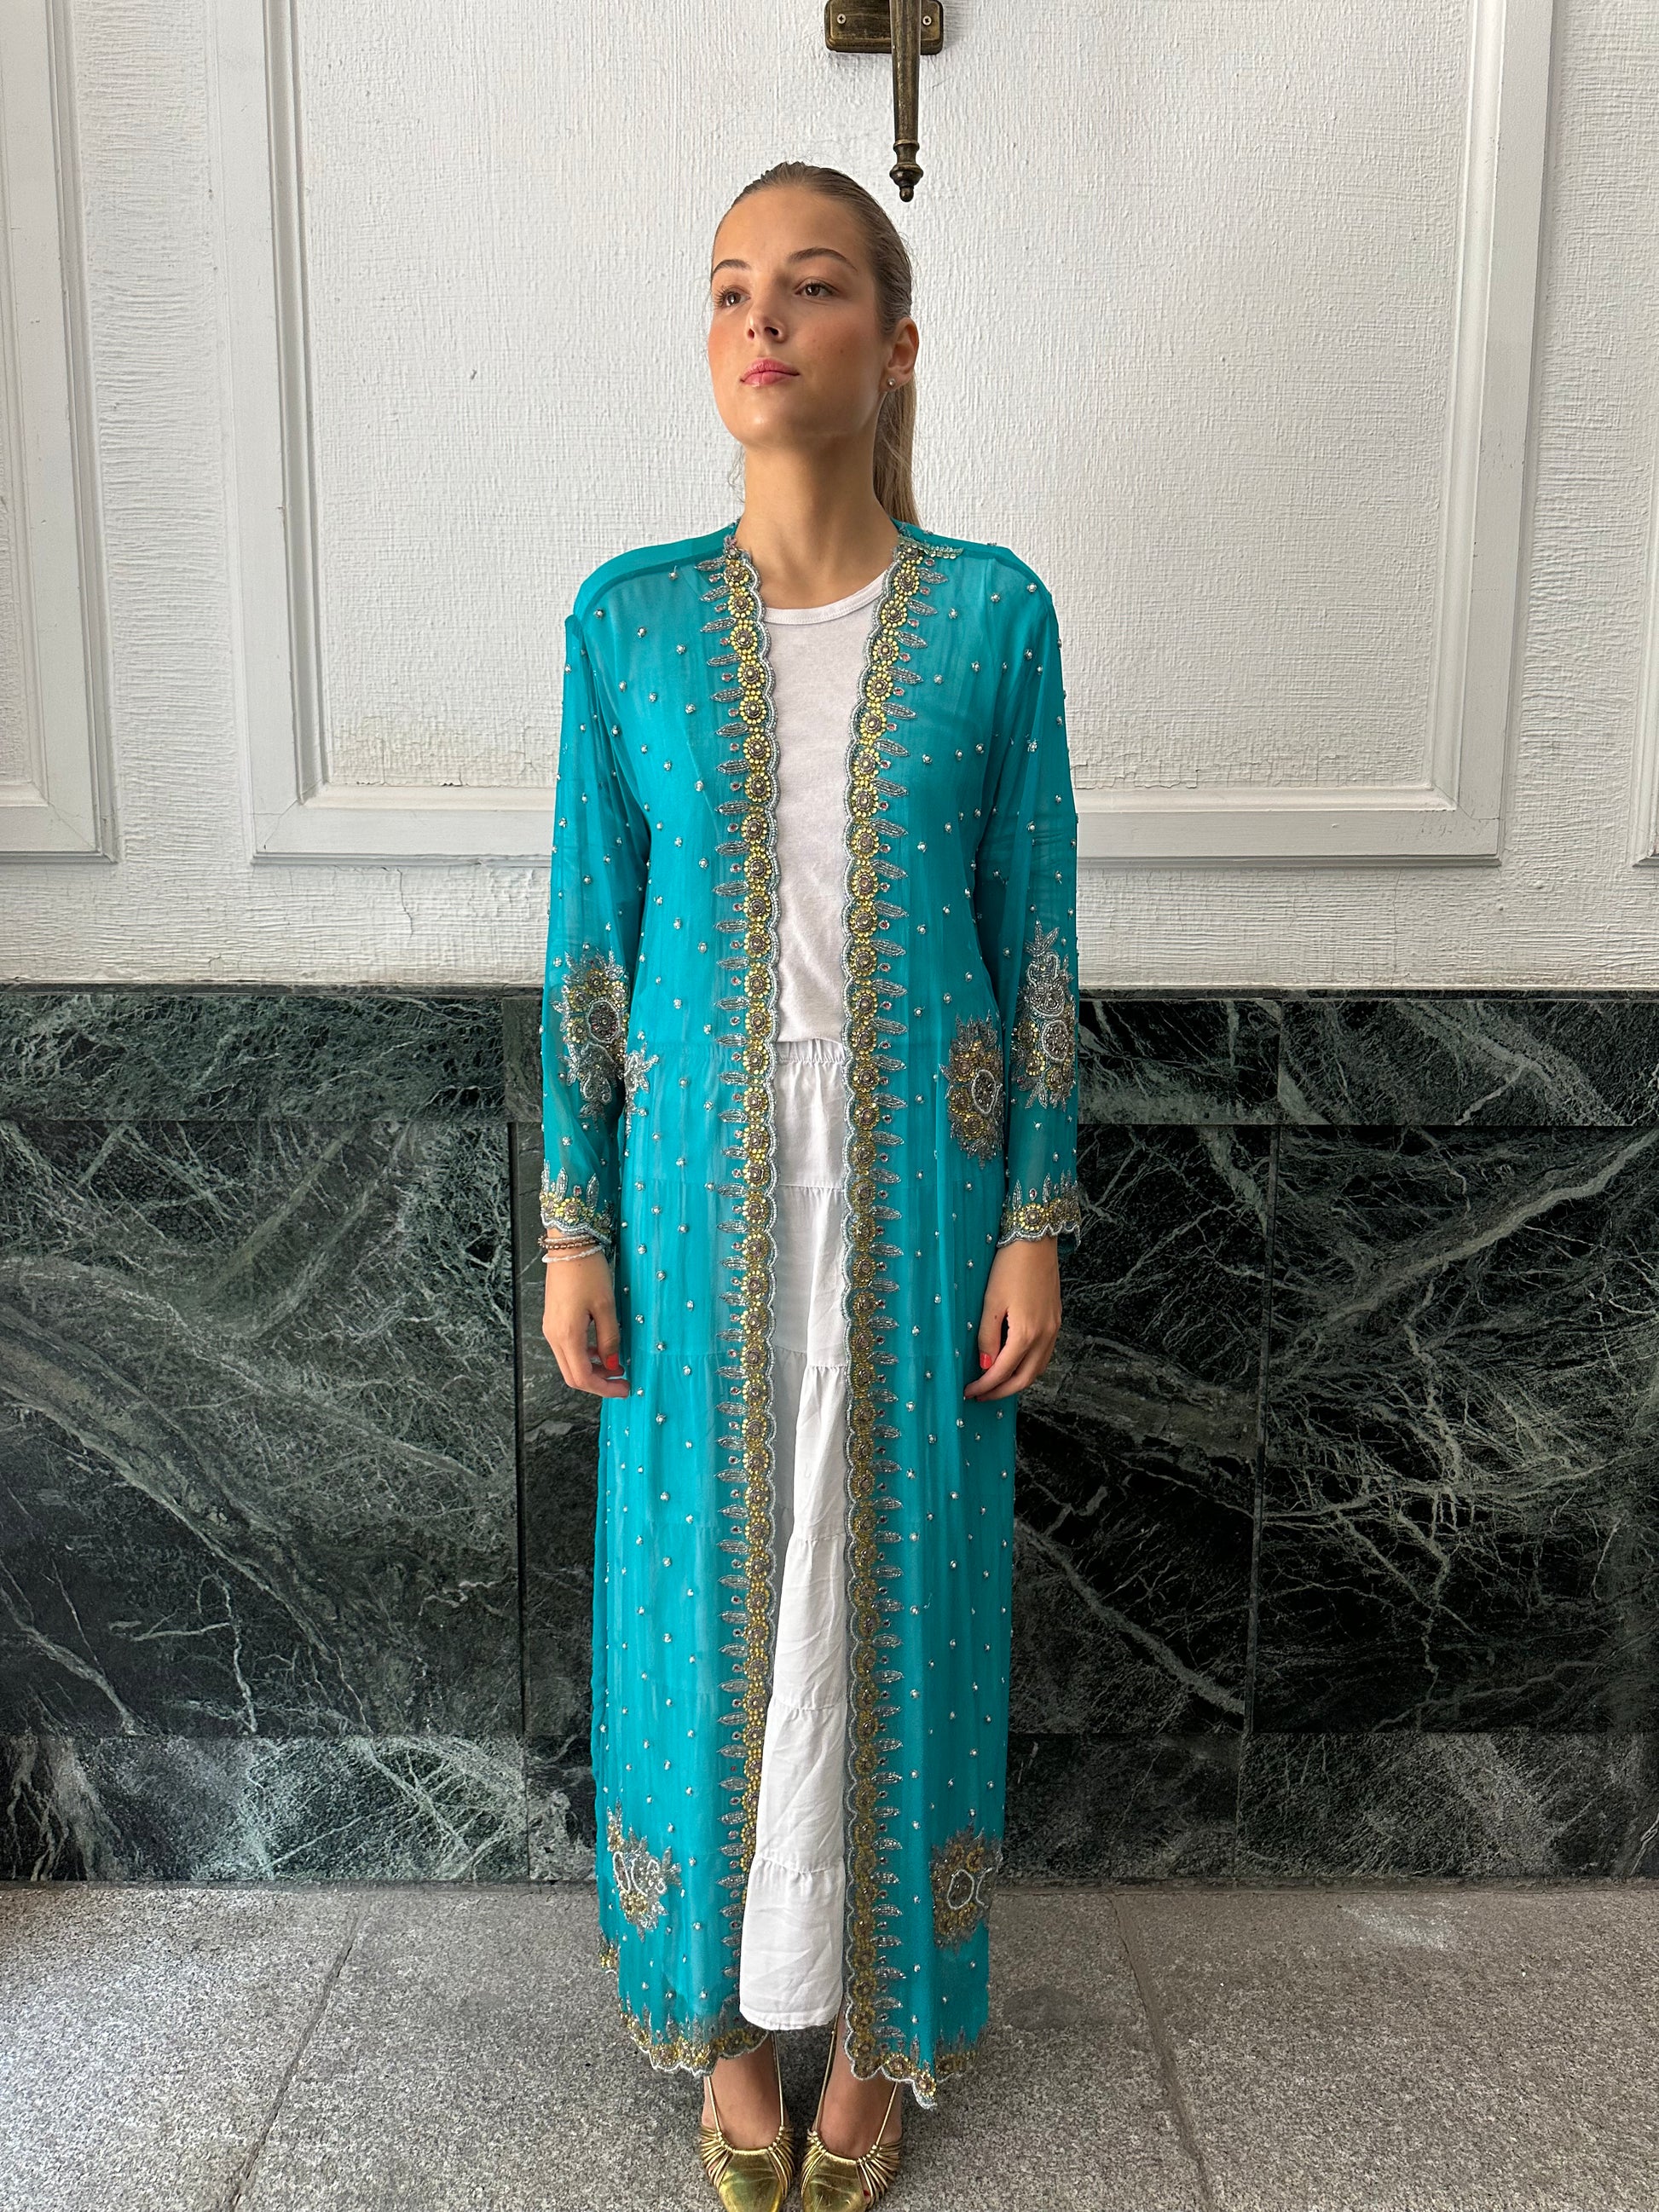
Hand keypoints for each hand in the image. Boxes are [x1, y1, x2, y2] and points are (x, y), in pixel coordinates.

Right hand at [541, 1250, 629, 1395]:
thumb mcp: (606, 1306)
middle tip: (623, 1382)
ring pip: (569, 1363)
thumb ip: (610, 1339)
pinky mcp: (553, 1321)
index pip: (582, 1378)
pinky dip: (585, 1356)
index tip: (625, 1388)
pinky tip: (602, 1349)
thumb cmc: (588, 1273)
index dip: (604, 1389)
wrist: (568, 1246)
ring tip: (616, 1365)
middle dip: (598, 1383)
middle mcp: (553, 1336)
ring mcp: (551, 1329)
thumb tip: (613, 1365)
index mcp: (567, 1335)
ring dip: (592, 1369)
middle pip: (572, 1376)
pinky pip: (567, 1349)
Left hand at [963, 1235, 1060, 1399]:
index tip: (968, 1391)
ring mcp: (1054, 1328)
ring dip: (1017, 1381)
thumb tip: (986, 1365)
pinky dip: (1029, 1366)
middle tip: (980, 1396)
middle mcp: (1045, 1335)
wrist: (1036, 1240)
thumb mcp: (991, 1302)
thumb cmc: (1009, 1267)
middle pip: (1025, 1378)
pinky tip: (1015, 1363)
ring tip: (995, 1385)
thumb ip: (988, 1336)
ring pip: (1038, 1368)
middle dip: (1002, 1391)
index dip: (985, 1385)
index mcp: (1027, 1333)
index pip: (1003, 1372)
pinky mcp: (1056, 1320)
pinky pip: (1045, 1354)